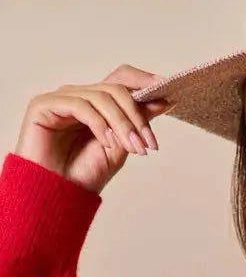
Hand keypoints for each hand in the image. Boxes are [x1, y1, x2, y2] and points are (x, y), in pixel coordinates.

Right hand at [14, 64, 171, 194]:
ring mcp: (61, 98)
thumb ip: (136, 124)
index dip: (145, 81)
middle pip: (115, 89)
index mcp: (96, 104)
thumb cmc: (83, 175)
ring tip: (136, 149)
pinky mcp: (44, 104)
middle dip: (138, 116)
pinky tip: (109, 143)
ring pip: (101, 97)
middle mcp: (79, 96)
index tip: (170, 95)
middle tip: (151, 144)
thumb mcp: (119, 148)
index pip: (122, 80)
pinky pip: (80, 105)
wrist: (56, 195)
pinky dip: (100, 124)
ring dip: (124, 124)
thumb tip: (162, 101)